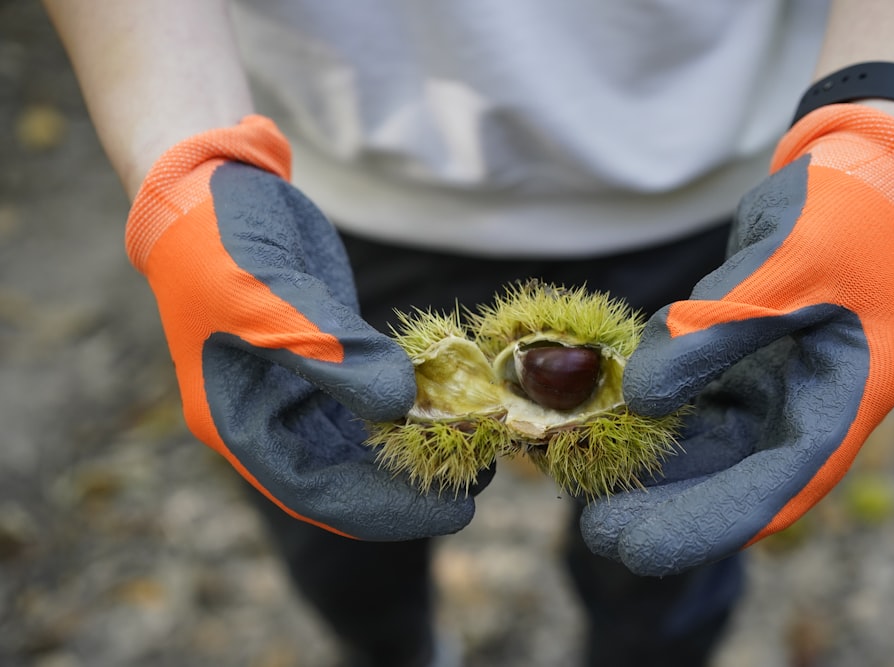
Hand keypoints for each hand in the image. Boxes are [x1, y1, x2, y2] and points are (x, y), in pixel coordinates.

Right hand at [127, 116, 480, 540]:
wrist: (212, 188)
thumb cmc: (219, 243)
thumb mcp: (266, 298)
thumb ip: (331, 356)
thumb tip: (400, 403)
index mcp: (237, 423)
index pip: (316, 492)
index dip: (386, 510)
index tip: (454, 512)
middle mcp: (266, 418)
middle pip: (345, 477)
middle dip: (410, 485)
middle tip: (480, 482)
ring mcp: (295, 390)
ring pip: (362, 442)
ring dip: (415, 449)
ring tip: (478, 449)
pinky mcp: (324, 360)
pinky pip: (371, 398)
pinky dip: (409, 405)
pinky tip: (450, 404)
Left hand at [581, 105, 893, 575]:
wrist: (848, 176)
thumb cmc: (835, 215)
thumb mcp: (783, 266)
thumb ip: (713, 333)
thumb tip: (637, 400)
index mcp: (847, 398)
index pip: (777, 485)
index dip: (707, 522)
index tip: (636, 546)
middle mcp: (812, 407)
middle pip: (735, 479)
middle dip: (668, 507)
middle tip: (597, 529)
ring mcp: (779, 388)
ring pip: (709, 448)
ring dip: (653, 468)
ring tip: (588, 483)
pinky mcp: (747, 366)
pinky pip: (696, 406)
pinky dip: (653, 419)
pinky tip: (606, 428)